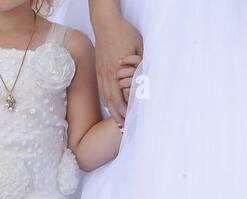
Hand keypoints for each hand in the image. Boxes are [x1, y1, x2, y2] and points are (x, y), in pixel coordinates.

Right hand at [93, 10, 142, 125]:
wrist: (106, 23)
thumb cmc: (124, 33)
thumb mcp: (139, 47)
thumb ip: (142, 62)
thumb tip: (148, 75)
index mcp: (118, 71)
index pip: (123, 95)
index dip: (127, 109)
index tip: (132, 118)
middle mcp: (108, 74)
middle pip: (113, 100)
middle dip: (118, 115)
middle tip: (123, 127)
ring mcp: (102, 72)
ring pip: (106, 96)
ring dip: (112, 110)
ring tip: (116, 121)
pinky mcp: (98, 69)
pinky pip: (102, 89)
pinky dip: (106, 100)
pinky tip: (109, 105)